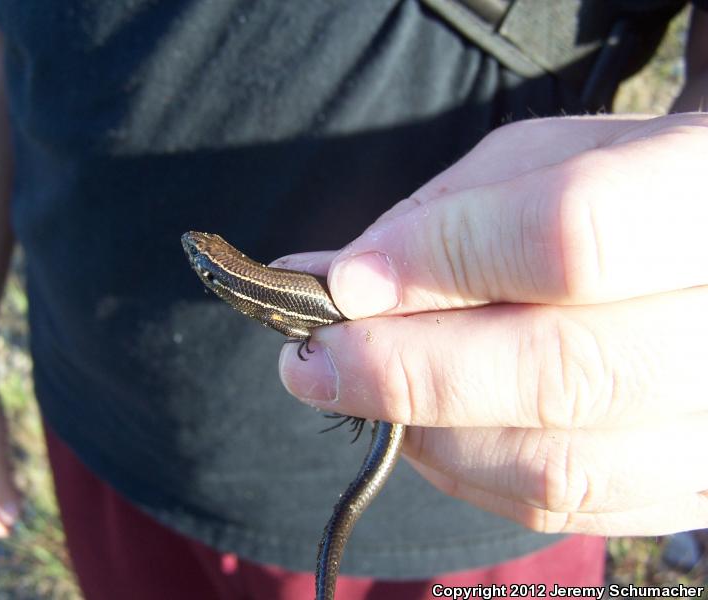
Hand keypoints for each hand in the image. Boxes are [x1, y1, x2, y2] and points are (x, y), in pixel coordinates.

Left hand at [278, 113, 707, 535]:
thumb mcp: (544, 159)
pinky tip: (430, 427)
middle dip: (407, 371)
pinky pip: (565, 508)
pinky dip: (470, 473)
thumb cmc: (620, 185)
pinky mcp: (692, 484)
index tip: (345, 282)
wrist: (700, 250)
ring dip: (428, 433)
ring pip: (558, 466)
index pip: (571, 237)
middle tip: (314, 358)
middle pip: (564, 373)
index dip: (441, 261)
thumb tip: (332, 281)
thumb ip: (443, 216)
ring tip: (367, 389)